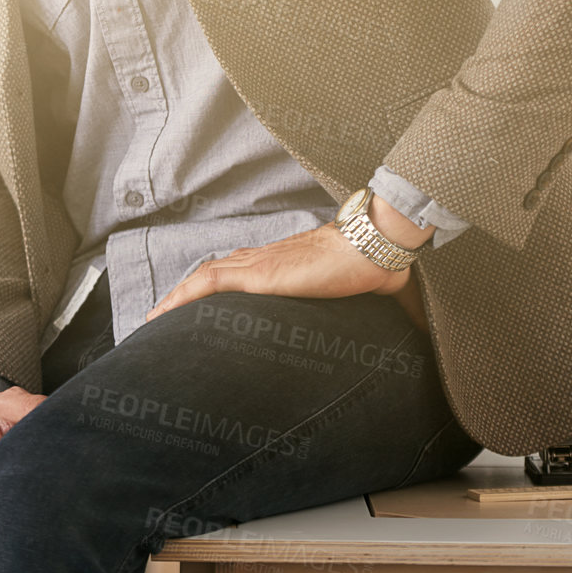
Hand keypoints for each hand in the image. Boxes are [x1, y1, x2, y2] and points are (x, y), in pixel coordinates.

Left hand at [144, 221, 411, 321]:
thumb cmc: (378, 263)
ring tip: (155, 319)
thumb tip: (416, 330)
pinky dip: (184, 295)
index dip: (218, 285)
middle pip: (215, 272)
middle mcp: (266, 259)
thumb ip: (377, 308)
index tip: (201, 304)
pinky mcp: (260, 275)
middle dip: (187, 293)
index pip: (242, 270)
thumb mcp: (369, 292)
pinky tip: (165, 311)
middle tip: (164, 316)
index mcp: (286, 263)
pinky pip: (210, 282)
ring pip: (206, 276)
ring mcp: (261, 264)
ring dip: (178, 295)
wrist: (377, 242)